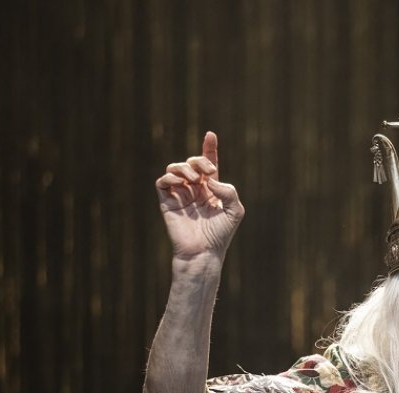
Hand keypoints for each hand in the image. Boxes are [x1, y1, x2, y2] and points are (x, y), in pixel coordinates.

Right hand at [155, 131, 244, 259]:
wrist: (204, 251)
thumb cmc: (221, 233)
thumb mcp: (235, 210)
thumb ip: (228, 190)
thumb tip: (209, 179)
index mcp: (212, 189)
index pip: (209, 164)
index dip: (209, 148)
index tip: (210, 134)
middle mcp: (195, 189)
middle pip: (193, 163)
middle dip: (200, 160)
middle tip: (208, 171)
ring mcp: (180, 195)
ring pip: (176, 168)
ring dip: (185, 167)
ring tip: (194, 180)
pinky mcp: (167, 202)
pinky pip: (163, 182)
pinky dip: (170, 177)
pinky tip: (181, 183)